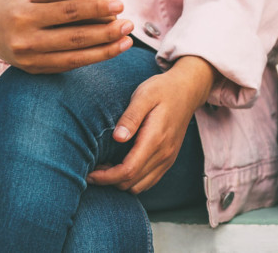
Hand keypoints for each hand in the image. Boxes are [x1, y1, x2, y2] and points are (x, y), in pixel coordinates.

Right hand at [0, 0, 133, 72]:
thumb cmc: (17, 1)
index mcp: (24, 15)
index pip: (67, 12)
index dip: (95, 9)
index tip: (119, 5)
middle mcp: (25, 40)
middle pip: (75, 38)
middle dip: (106, 32)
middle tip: (129, 24)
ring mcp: (29, 59)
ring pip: (75, 57)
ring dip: (106, 51)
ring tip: (127, 41)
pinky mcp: (34, 70)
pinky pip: (68, 65)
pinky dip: (91, 58)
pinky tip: (110, 50)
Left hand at [87, 55, 217, 193]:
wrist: (188, 90)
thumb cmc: (163, 90)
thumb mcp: (144, 95)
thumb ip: (131, 117)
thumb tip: (117, 138)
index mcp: (155, 139)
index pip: (128, 171)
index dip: (106, 177)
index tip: (89, 174)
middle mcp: (164, 153)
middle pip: (132, 183)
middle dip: (109, 181)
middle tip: (93, 168)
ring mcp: (168, 158)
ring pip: (140, 186)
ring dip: (120, 183)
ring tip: (106, 167)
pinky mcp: (169, 159)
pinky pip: (149, 181)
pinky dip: (132, 181)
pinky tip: (121, 167)